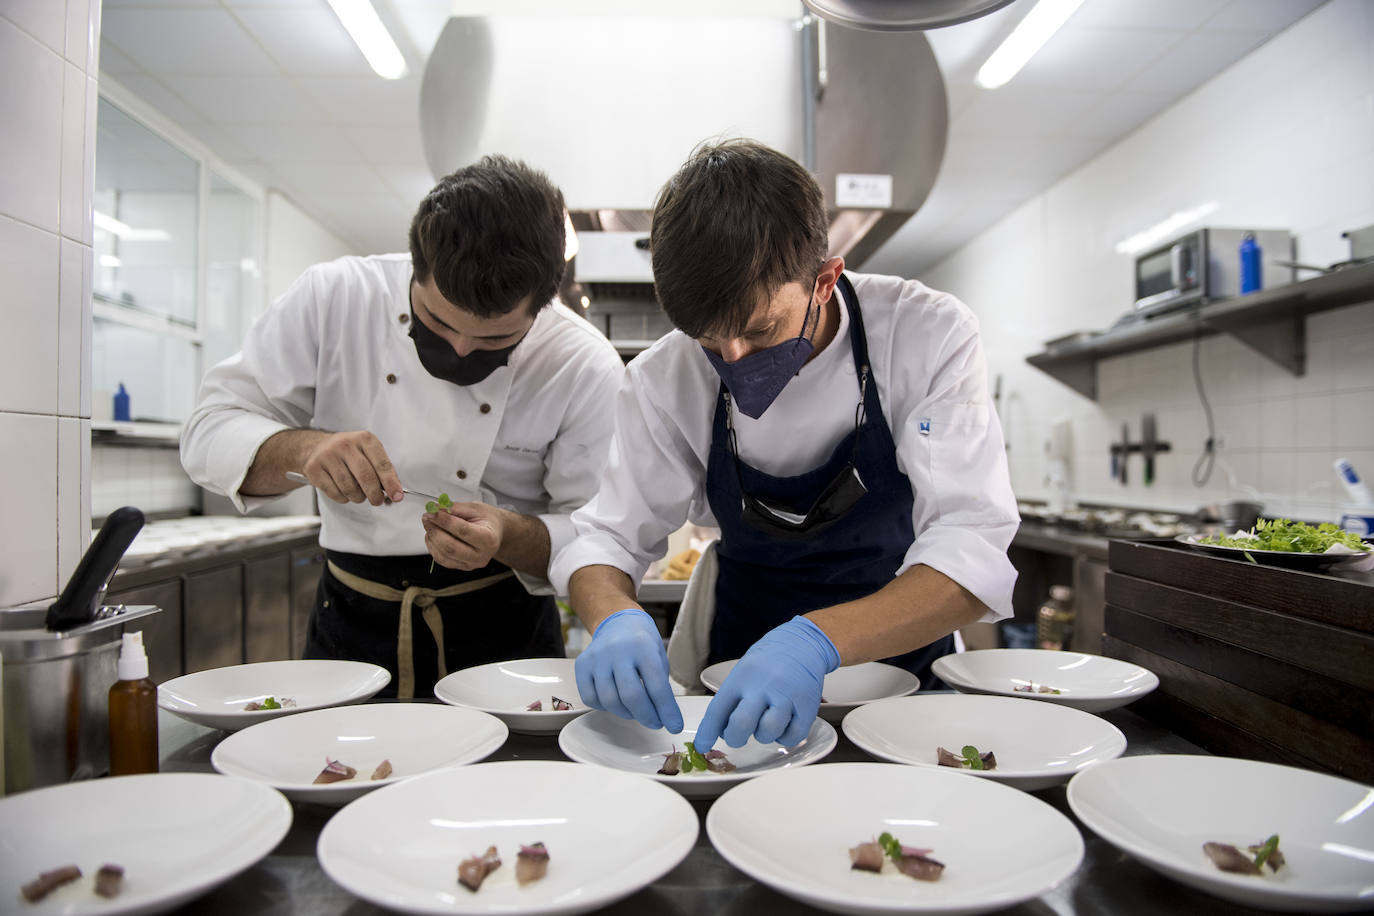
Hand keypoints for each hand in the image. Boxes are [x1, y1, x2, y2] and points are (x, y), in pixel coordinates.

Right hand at [300, 431, 401, 505]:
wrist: (316, 447)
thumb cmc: (349, 453)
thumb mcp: (368, 453)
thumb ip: (382, 470)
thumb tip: (394, 492)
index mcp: (364, 439)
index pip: (382, 464)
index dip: (391, 483)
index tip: (397, 496)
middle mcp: (345, 444)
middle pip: (366, 477)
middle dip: (375, 494)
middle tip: (377, 501)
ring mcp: (327, 455)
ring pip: (349, 488)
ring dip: (358, 497)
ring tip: (358, 494)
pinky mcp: (314, 468)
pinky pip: (335, 493)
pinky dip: (343, 498)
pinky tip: (343, 491)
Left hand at [422, 502, 501, 569]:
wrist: (495, 532)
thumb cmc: (486, 519)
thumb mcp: (474, 508)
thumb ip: (455, 508)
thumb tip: (435, 509)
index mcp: (488, 538)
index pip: (462, 530)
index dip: (444, 521)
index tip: (433, 511)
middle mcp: (481, 555)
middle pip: (451, 547)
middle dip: (435, 530)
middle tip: (427, 517)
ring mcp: (471, 564)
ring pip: (443, 555)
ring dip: (432, 538)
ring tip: (430, 525)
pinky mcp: (461, 567)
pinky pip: (442, 560)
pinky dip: (432, 547)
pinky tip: (433, 535)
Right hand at [575, 609, 682, 732]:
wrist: (618, 622)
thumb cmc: (642, 643)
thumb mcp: (658, 658)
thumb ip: (660, 685)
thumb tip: (663, 716)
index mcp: (643, 646)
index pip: (657, 686)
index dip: (667, 711)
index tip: (674, 726)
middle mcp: (618, 650)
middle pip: (631, 696)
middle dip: (646, 716)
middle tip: (655, 723)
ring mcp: (597, 657)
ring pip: (610, 700)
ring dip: (627, 713)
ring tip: (636, 710)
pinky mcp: (582, 665)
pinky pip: (590, 698)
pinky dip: (605, 707)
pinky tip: (616, 701)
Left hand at [694, 616, 839, 750]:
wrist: (803, 643)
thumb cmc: (770, 660)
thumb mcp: (744, 670)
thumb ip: (732, 698)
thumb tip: (720, 730)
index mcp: (743, 676)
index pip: (718, 709)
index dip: (707, 732)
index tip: (701, 745)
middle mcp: (763, 686)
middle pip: (741, 724)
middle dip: (735, 738)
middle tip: (737, 736)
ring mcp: (786, 697)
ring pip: (767, 733)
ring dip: (763, 735)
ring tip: (766, 722)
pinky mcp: (807, 707)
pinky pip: (791, 737)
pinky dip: (784, 737)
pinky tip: (783, 724)